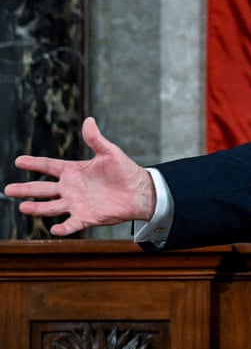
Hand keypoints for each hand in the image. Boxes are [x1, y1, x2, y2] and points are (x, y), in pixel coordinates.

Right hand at [4, 117, 155, 235]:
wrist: (140, 191)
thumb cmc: (125, 171)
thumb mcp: (110, 152)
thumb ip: (96, 139)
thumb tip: (88, 120)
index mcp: (74, 171)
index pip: (49, 166)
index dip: (34, 163)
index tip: (18, 161)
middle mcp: (70, 188)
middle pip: (42, 188)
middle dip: (25, 188)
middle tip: (8, 189)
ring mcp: (76, 203)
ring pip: (51, 207)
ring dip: (37, 207)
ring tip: (23, 206)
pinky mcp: (86, 217)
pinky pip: (71, 224)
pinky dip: (63, 227)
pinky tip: (54, 228)